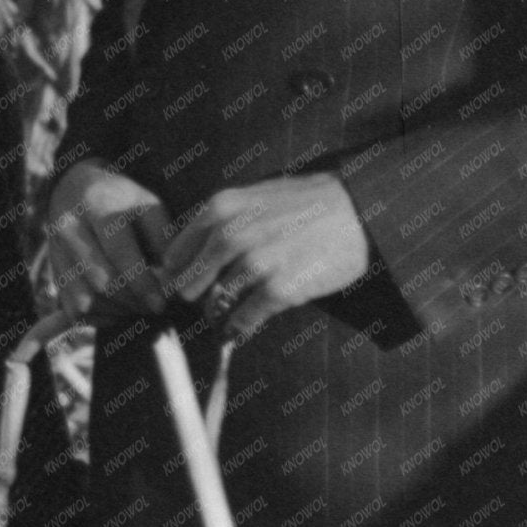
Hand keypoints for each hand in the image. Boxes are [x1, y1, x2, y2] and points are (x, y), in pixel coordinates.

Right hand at [45, 160, 174, 318]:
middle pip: (100, 281)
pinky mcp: (52, 271)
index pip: (118, 252)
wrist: (74, 189)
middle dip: (132, 301)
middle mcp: (68, 227)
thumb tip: (171, 276)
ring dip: (116, 311)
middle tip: (153, 306)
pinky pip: (73, 310)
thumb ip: (162, 237)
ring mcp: (54, 251)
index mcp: (96, 204)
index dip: (142, 283)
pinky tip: (116, 304)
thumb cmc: (121, 200)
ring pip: (84, 300)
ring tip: (136, 303)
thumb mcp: (147, 204)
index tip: (160, 303)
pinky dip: (98, 316)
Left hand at [162, 173, 371, 339]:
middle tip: (193, 302)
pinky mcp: (280, 290)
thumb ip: (223, 218)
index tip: (172, 281)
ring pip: (217, 301)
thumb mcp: (253, 196)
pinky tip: (237, 330)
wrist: (355, 211)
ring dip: (216, 313)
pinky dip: (238, 327)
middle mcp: (232, 235)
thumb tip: (194, 247)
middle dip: (191, 294)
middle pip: (193, 279)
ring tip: (219, 317)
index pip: (179, 249)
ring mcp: (256, 264)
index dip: (175, 269)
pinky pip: (245, 318)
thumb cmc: (304, 203)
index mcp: (221, 208)